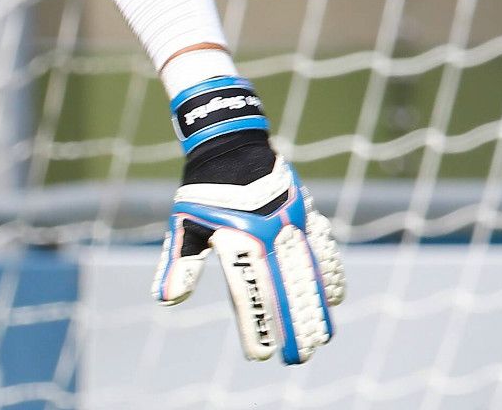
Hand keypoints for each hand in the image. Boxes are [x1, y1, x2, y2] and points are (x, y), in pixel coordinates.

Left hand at [154, 155, 345, 363]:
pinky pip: (323, 249)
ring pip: (310, 274)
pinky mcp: (305, 214)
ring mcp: (291, 225)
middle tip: (298, 358)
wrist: (230, 144)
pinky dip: (331, 273)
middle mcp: (270, 235)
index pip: (249, 294)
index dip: (255, 326)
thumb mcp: (185, 224)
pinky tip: (335, 295)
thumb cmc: (201, 189)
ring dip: (316, 307)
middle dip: (294, 328)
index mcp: (239, 240)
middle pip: (287, 291)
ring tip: (321, 337)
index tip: (259, 355)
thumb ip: (180, 263)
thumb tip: (167, 299)